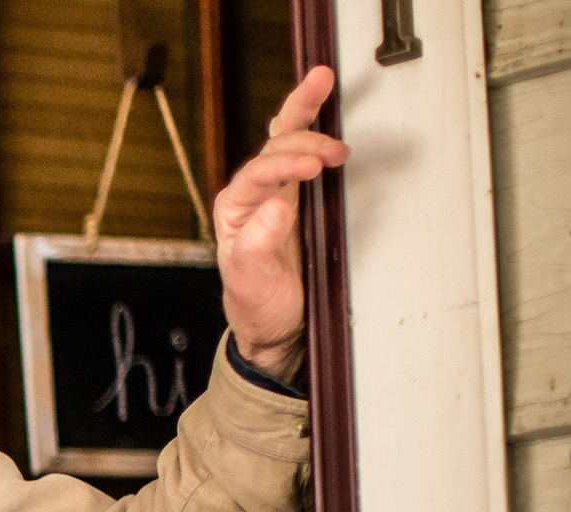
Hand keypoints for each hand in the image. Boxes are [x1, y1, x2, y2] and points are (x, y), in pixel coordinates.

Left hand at [214, 65, 350, 379]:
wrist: (273, 327)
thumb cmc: (257, 304)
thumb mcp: (251, 282)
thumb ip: (256, 246)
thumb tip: (276, 208)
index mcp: (234, 211)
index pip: (257, 175)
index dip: (284, 165)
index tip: (313, 166)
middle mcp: (251, 196)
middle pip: (272, 147)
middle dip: (301, 134)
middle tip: (334, 146)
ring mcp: (275, 193)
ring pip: (286, 142)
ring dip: (308, 124)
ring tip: (335, 129)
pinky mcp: (297, 197)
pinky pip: (302, 155)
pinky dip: (315, 134)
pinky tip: (329, 126)